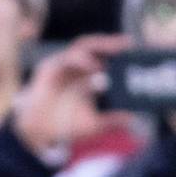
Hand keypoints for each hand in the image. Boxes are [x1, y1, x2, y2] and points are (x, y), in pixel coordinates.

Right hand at [13, 33, 124, 156]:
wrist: (39, 134)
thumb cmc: (66, 125)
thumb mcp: (94, 123)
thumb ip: (112, 120)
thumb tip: (133, 118)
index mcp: (89, 76)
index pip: (106, 56)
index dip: (120, 51)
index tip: (136, 49)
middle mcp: (76, 67)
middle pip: (96, 47)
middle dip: (112, 43)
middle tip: (128, 44)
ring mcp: (62, 66)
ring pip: (82, 47)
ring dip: (99, 46)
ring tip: (115, 51)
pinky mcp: (49, 68)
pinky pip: (66, 58)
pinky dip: (81, 59)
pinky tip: (94, 66)